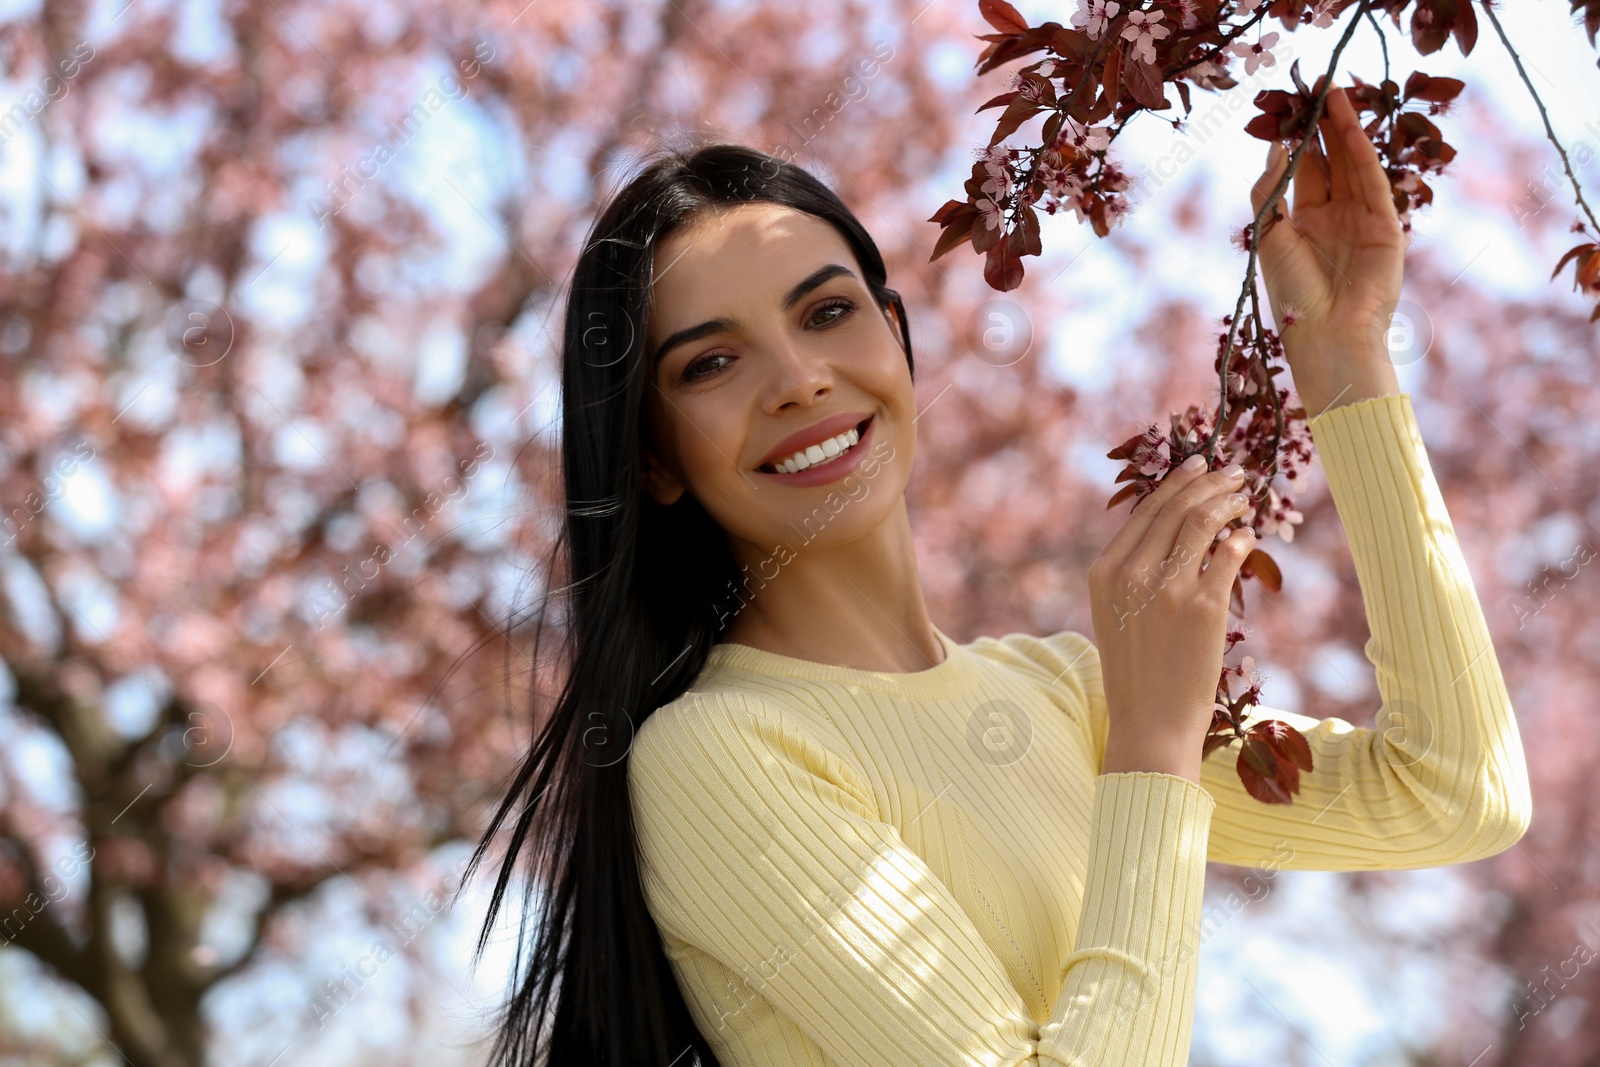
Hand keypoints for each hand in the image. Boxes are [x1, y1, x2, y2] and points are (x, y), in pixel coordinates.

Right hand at [1088, 457, 1257, 783]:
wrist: (1149, 725)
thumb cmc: (1136, 675)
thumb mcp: (1117, 616)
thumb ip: (1134, 574)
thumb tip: (1175, 532)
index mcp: (1104, 574)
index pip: (1144, 512)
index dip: (1175, 483)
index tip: (1198, 467)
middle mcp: (1132, 574)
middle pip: (1175, 508)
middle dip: (1208, 482)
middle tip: (1233, 474)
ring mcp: (1168, 589)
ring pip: (1202, 522)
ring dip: (1228, 502)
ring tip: (1245, 497)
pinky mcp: (1204, 608)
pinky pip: (1228, 555)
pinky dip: (1242, 538)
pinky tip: (1249, 537)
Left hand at [1249, 78, 1405, 416]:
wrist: (1326, 334)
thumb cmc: (1291, 294)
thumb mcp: (1269, 235)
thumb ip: (1270, 189)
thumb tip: (1276, 146)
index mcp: (1305, 222)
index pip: (1306, 169)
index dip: (1301, 137)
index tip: (1294, 105)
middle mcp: (1335, 216)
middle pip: (1332, 159)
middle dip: (1325, 124)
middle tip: (1318, 85)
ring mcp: (1363, 220)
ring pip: (1353, 164)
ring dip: (1345, 128)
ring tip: (1334, 92)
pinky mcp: (1386, 227)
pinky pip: (1372, 181)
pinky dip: (1361, 153)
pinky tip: (1349, 126)